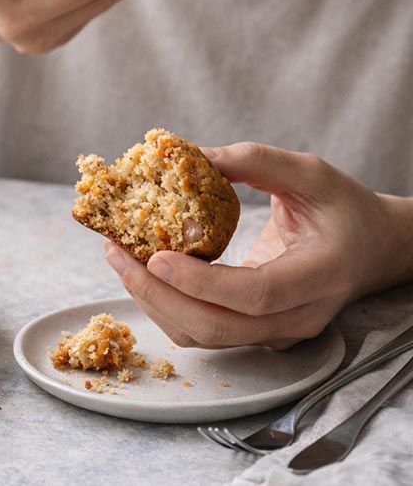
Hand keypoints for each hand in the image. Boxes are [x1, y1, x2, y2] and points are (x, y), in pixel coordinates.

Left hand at [103, 142, 412, 348]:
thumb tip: (190, 153)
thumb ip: (255, 161)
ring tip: (118, 257)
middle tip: (117, 253)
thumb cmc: (342, 207)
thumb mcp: (309, 172)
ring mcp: (277, 332)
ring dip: (153, 302)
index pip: (256, 294)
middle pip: (218, 327)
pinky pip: (202, 333)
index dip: (202, 282)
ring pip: (204, 337)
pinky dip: (165, 307)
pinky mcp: (256, 333)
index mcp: (320, 274)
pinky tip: (141, 273)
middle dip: (158, 294)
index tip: (155, 256)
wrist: (372, 249)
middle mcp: (299, 315)